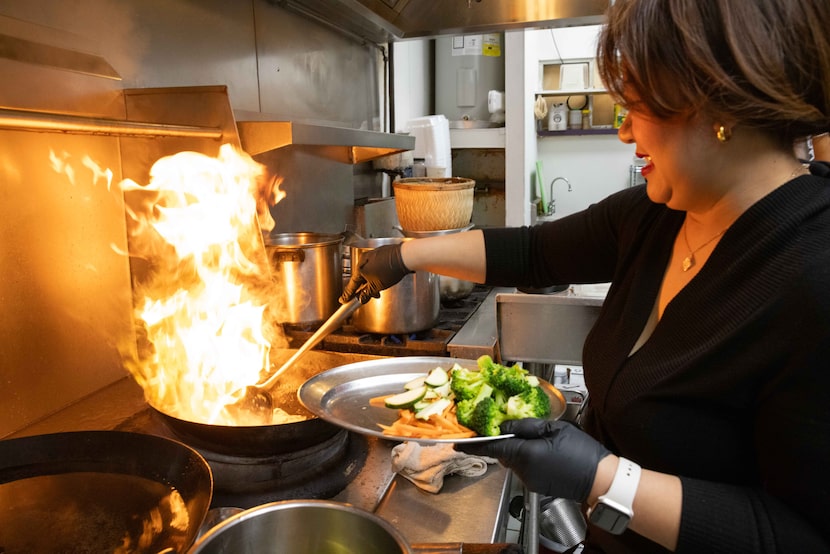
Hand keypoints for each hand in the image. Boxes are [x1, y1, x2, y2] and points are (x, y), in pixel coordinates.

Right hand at [340, 243, 411, 303]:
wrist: (405, 256)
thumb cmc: (391, 269)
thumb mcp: (377, 286)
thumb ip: (367, 293)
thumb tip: (361, 299)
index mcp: (360, 268)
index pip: (352, 285)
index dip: (348, 294)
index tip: (343, 300)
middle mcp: (364, 260)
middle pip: (360, 278)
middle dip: (365, 289)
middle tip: (368, 296)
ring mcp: (372, 255)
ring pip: (369, 272)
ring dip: (373, 282)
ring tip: (381, 287)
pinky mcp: (381, 253)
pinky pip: (375, 266)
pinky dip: (378, 274)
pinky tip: (385, 277)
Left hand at [456, 419, 610, 501]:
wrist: (600, 480)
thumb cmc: (581, 452)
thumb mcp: (554, 429)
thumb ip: (526, 426)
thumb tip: (505, 423)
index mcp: (526, 453)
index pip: (493, 447)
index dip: (474, 444)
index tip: (458, 442)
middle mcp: (524, 470)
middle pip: (502, 452)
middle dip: (502, 440)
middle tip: (508, 426)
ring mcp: (530, 480)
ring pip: (512, 460)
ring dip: (516, 448)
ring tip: (535, 438)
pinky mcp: (536, 486)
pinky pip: (523, 468)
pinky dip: (526, 458)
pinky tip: (542, 452)